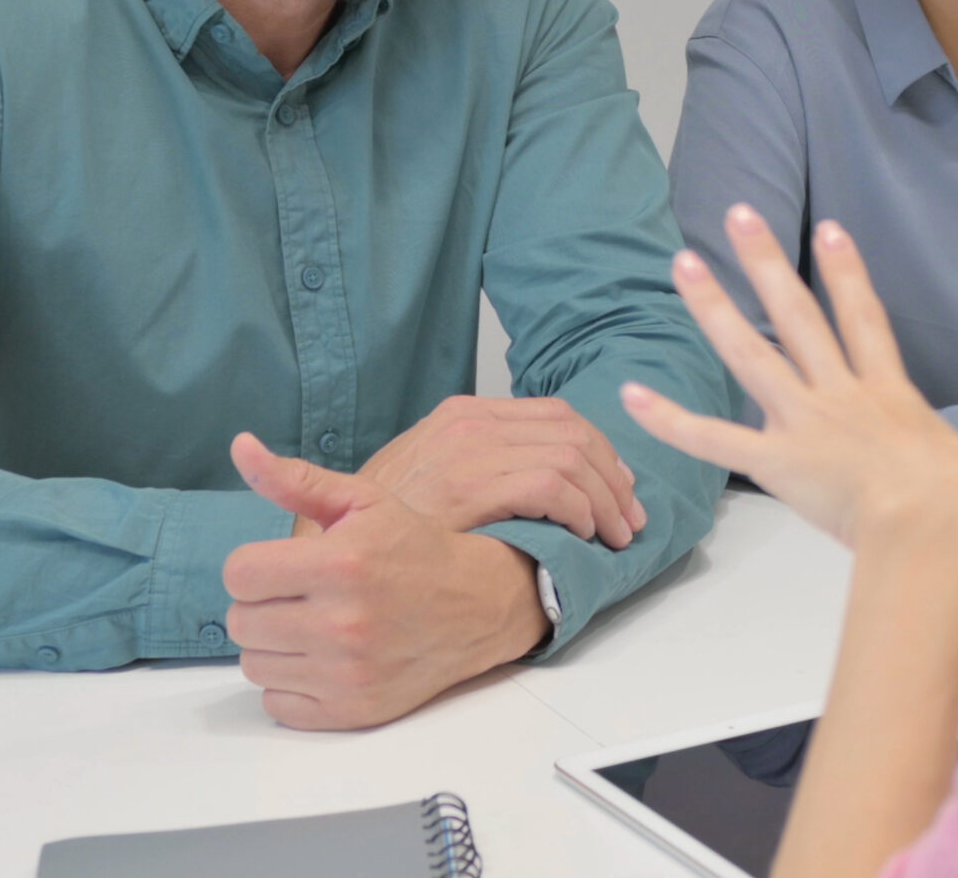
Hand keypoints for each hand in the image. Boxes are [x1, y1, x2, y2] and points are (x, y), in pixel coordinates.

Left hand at [224, 433, 549, 729]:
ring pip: (253, 665)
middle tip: (304, 595)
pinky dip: (291, 684)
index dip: (255, 566)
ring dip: (275, 646)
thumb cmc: (413, 548)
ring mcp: (348, 673)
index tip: (284, 566)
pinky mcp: (352, 711)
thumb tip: (241, 446)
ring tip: (314, 626)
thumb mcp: (362, 501)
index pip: (237, 575)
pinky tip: (323, 660)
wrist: (476, 604)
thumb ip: (294, 480)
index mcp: (341, 564)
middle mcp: (343, 623)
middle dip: (264, 604)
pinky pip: (277, 705)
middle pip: (240, 623)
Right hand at [320, 394, 644, 549]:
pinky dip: (581, 509)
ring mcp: (469, 452)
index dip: (602, 453)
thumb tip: (547, 481)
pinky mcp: (470, 487)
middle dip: (615, 478)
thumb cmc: (380, 522)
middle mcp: (469, 423)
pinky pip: (553, 486)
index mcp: (463, 414)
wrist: (328, 542)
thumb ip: (482, 466)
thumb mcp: (428, 476)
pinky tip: (584, 535)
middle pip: (575, 433)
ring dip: (607, 500)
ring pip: (573, 458)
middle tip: (629, 520)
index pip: (558, 416)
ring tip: (615, 535)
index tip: (620, 490)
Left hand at [620, 205, 957, 550]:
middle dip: (765, 260)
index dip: (846, 273)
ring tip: (683, 262)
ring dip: (713, 306)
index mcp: (889, 396)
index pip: (863, 320)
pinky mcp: (777, 461)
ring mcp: (806, 421)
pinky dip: (669, 420)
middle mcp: (842, 395)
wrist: (935, 523)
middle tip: (738, 215)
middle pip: (798, 314)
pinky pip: (714, 438)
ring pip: (750, 352)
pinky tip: (630, 395)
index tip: (829, 231)